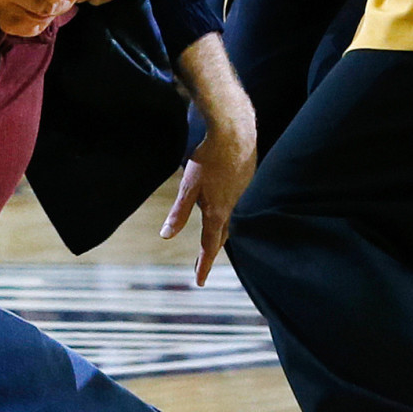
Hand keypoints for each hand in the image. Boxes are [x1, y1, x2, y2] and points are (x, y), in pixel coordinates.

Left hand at [160, 123, 255, 286]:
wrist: (236, 130)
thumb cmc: (209, 157)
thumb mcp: (188, 185)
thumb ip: (179, 212)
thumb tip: (166, 236)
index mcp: (218, 211)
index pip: (210, 245)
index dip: (204, 264)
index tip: (199, 281)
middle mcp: (233, 204)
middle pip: (222, 233)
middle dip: (211, 250)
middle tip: (202, 265)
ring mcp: (242, 190)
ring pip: (230, 214)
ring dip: (220, 228)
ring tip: (211, 237)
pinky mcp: (246, 176)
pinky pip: (235, 198)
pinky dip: (227, 207)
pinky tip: (222, 199)